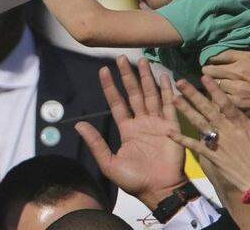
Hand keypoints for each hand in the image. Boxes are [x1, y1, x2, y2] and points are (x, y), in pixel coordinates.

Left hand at [75, 56, 186, 208]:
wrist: (160, 191)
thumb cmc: (135, 180)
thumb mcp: (109, 163)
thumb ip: (96, 143)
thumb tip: (78, 124)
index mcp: (127, 129)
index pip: (117, 103)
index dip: (111, 87)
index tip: (104, 70)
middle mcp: (141, 122)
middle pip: (133, 93)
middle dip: (128, 76)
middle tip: (122, 58)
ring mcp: (157, 123)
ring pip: (150, 95)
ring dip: (147, 78)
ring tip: (143, 60)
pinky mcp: (172, 127)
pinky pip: (169, 105)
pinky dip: (168, 91)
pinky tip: (165, 76)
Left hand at [168, 75, 249, 192]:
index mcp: (241, 124)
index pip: (226, 103)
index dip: (214, 90)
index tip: (204, 77)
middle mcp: (227, 131)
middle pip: (207, 110)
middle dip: (193, 95)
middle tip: (180, 81)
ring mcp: (218, 143)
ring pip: (199, 124)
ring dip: (185, 111)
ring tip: (173, 98)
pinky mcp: (211, 155)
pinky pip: (194, 145)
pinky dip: (181, 139)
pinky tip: (169, 131)